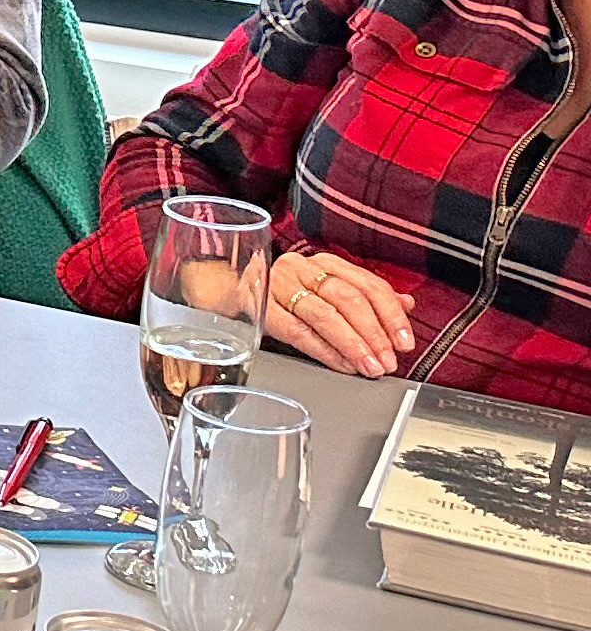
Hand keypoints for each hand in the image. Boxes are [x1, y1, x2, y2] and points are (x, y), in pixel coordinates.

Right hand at [263, 249, 417, 376]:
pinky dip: (325, 351)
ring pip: (326, 316)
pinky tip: (342, 365)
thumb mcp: (325, 291)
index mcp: (324, 263)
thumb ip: (365, 296)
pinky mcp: (259, 309)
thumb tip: (406, 303)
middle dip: (374, 334)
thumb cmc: (281, 295)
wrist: (224, 290)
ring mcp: (277, 287)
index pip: (368, 285)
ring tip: (370, 367)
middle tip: (388, 360)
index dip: (391, 314)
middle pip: (348, 299)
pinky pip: (298, 332)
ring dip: (353, 345)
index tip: (405, 342)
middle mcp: (302, 270)